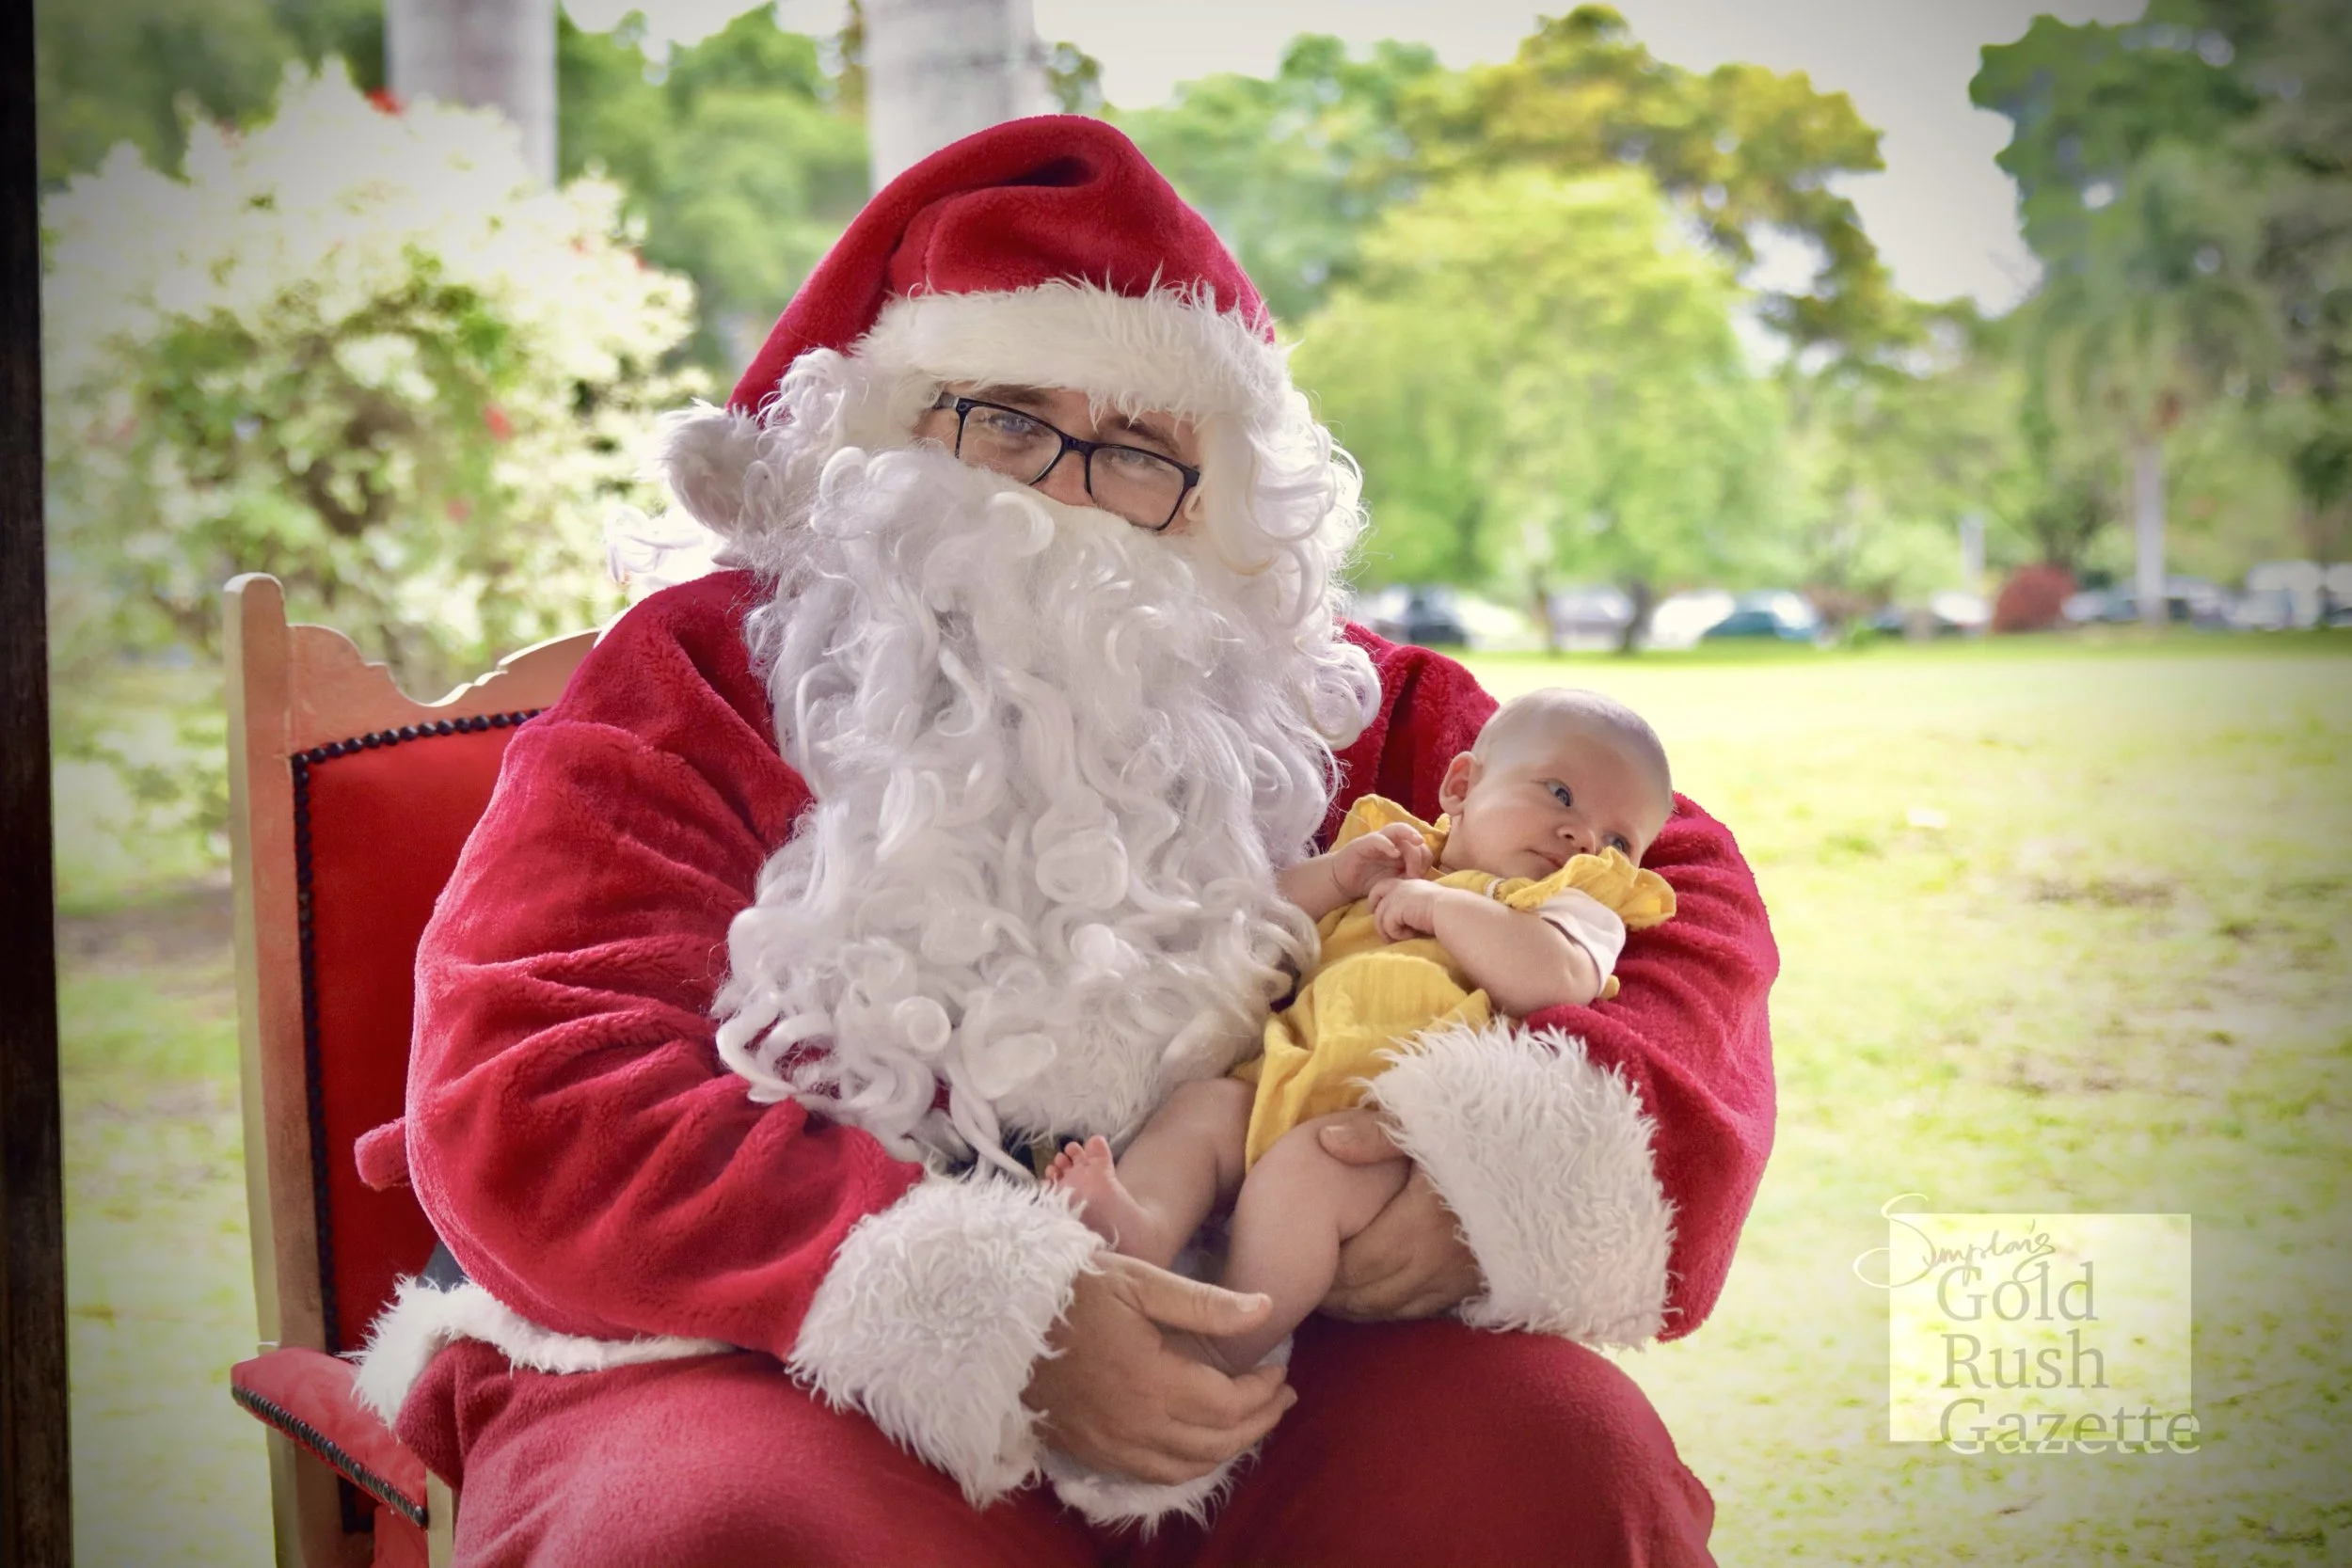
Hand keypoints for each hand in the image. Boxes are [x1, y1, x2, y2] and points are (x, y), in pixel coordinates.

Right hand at [1022, 1252, 1297, 1482]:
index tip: (1279, 1368)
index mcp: (1154, 1382)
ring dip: (1227, 1449)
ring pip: (1187, 1467)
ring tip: (1249, 1421)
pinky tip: (1196, 1441)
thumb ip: (1205, 1303)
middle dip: (1259, 1423)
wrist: (998, 1318)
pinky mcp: (1090, 1451)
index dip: (1264, 1391)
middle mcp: (1136, 1425)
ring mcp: (1111, 1445)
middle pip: (1217, 1444)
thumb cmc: (1073, 1290)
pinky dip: (1186, 1464)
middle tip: (1280, 1398)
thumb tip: (1264, 1308)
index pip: (1230, 1405)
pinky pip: (1152, 1473)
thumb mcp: (1141, 1282)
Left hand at [1316, 1111, 1482, 1320]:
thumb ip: (1377, 1133)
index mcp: (1419, 1224)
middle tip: (1310, 1285)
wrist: (1556, 1161)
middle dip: (1336, 1296)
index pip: (1355, 1265)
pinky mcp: (1480, 1285)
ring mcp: (1461, 1279)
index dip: (1325, 1272)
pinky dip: (1395, 1309)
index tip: (1303, 1262)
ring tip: (1335, 1295)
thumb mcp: (1434, 1120)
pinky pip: (1427, 1310)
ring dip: (1361, 1308)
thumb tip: (1326, 1142)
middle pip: (1370, 1295)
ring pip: (1396, 1310)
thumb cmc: (1491, 1135)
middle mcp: (1438, 1263)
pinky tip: (1380, 1295)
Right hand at [1334, 823, 1431, 899]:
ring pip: (1398, 829)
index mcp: (1401, 851)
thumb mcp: (1393, 883)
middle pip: (1413, 838)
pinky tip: (1394, 853)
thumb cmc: (1369, 882)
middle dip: (1419, 854)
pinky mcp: (1363, 844)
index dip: (1425, 860)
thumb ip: (1407, 879)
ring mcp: (1378, 841)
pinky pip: (1378, 838)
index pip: (1421, 848)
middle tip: (1414, 874)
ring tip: (1417, 842)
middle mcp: (1392, 843)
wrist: (1343, 883)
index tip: (1419, 877)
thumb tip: (1424, 881)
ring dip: (1410, 834)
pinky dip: (1388, 843)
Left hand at [1366, 875, 1443, 941]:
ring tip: (1403, 938)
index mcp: (1410, 884)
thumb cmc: (1446, 911)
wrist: (1451, 911)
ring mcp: (1397, 896)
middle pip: (1375, 893)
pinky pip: (1387, 925)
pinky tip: (1410, 935)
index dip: (1382, 900)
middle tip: (1385, 927)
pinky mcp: (1395, 908)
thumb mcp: (1426, 906)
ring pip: (1379, 916)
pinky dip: (1397, 934)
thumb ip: (1413, 908)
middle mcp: (1401, 886)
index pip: (1386, 886)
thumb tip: (1404, 922)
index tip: (1387, 916)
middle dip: (1375, 910)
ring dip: (1389, 931)